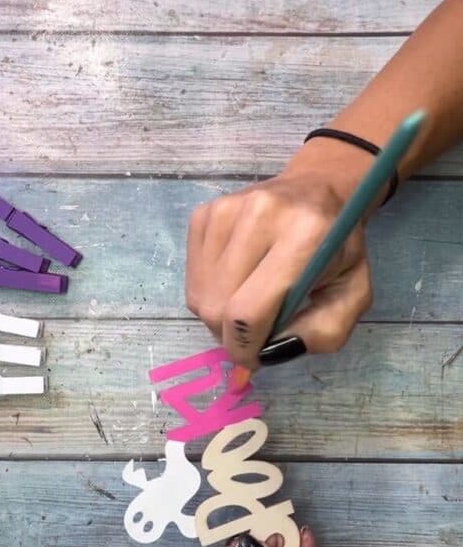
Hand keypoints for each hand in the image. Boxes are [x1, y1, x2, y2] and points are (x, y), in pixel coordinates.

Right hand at [186, 144, 373, 368]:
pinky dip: (211, 290)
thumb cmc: (337, 248)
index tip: (254, 356)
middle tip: (255, 331)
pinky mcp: (205, 213)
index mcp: (305, 235)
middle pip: (217, 307)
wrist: (316, 189)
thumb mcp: (353, 294)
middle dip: (232, 335)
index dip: (244, 347)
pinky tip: (237, 277)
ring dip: (220, 314)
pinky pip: (192, 276)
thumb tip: (270, 352)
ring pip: (200, 296)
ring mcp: (226, 210)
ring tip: (249, 301)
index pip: (248, 311)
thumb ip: (323, 333)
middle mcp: (260, 214)